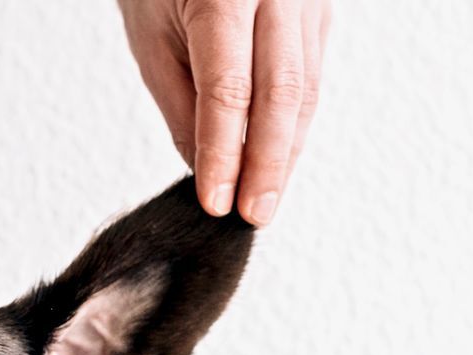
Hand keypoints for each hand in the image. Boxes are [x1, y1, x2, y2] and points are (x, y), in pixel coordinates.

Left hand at [119, 0, 330, 225]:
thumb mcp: (152, 37)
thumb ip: (181, 104)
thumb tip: (206, 170)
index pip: (228, 90)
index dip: (225, 154)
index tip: (217, 204)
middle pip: (282, 93)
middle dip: (269, 165)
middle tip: (253, 216)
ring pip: (306, 88)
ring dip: (286, 151)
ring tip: (263, 198)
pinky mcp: (321, 7)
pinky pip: (312, 74)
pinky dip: (294, 122)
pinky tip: (277, 158)